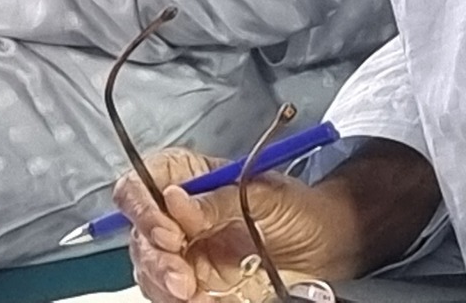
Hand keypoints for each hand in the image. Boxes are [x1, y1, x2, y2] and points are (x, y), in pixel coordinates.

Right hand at [119, 148, 354, 302]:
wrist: (325, 246)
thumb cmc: (298, 207)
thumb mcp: (263, 196)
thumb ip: (216, 201)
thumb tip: (174, 200)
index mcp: (189, 176)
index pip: (140, 183)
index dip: (142, 208)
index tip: (169, 233)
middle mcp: (177, 212)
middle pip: (139, 233)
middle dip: (155, 259)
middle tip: (182, 278)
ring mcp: (183, 249)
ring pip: (148, 268)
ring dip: (164, 285)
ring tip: (194, 294)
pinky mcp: (194, 281)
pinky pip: (169, 294)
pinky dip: (179, 301)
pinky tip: (202, 301)